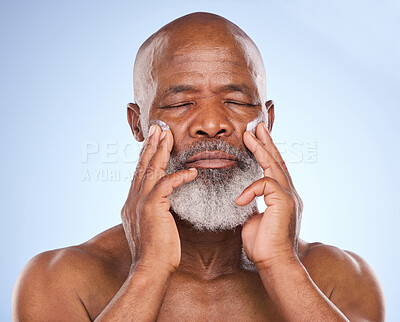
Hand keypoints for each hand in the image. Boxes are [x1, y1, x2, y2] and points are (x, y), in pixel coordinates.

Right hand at [121, 125, 196, 274]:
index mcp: (132, 202)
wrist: (150, 269)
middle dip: (150, 144)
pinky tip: (192, 172)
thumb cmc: (156, 251)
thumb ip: (153, 211)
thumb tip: (162, 205)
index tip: (153, 141)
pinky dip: (180, 176)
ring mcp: (140, 202)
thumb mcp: (151, 226)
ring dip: (160, 149)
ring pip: (151, 169)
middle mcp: (132, 198)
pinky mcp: (151, 207)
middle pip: (142, 165)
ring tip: (167, 134)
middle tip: (157, 127)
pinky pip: (167, 184)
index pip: (140, 173)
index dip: (146, 155)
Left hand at [235, 122, 302, 270]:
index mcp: (282, 197)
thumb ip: (253, 205)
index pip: (274, 170)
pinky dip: (250, 190)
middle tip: (257, 126)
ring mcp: (289, 196)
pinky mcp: (285, 201)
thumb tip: (243, 199)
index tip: (256, 140)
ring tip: (249, 134)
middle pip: (278, 162)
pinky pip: (265, 184)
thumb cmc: (263, 245)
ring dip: (261, 149)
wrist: (274, 263)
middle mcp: (289, 193)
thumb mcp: (254, 219)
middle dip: (266, 142)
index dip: (266, 153)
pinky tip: (239, 201)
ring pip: (275, 166)